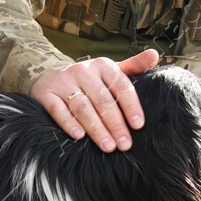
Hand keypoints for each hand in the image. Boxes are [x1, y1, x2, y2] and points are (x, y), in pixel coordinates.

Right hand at [31, 49, 159, 151]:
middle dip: (116, 124)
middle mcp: (83, 71)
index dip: (130, 106)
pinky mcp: (46, 93)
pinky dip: (69, 123)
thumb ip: (133, 66)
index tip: (138, 125)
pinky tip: (79, 136)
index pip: (121, 85)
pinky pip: (58, 110)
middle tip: (124, 145)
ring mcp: (63, 81)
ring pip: (83, 107)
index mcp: (102, 65)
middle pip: (103, 100)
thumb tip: (155, 54)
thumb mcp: (110, 72)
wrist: (51, 78)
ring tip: (108, 146)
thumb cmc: (89, 80)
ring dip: (96, 128)